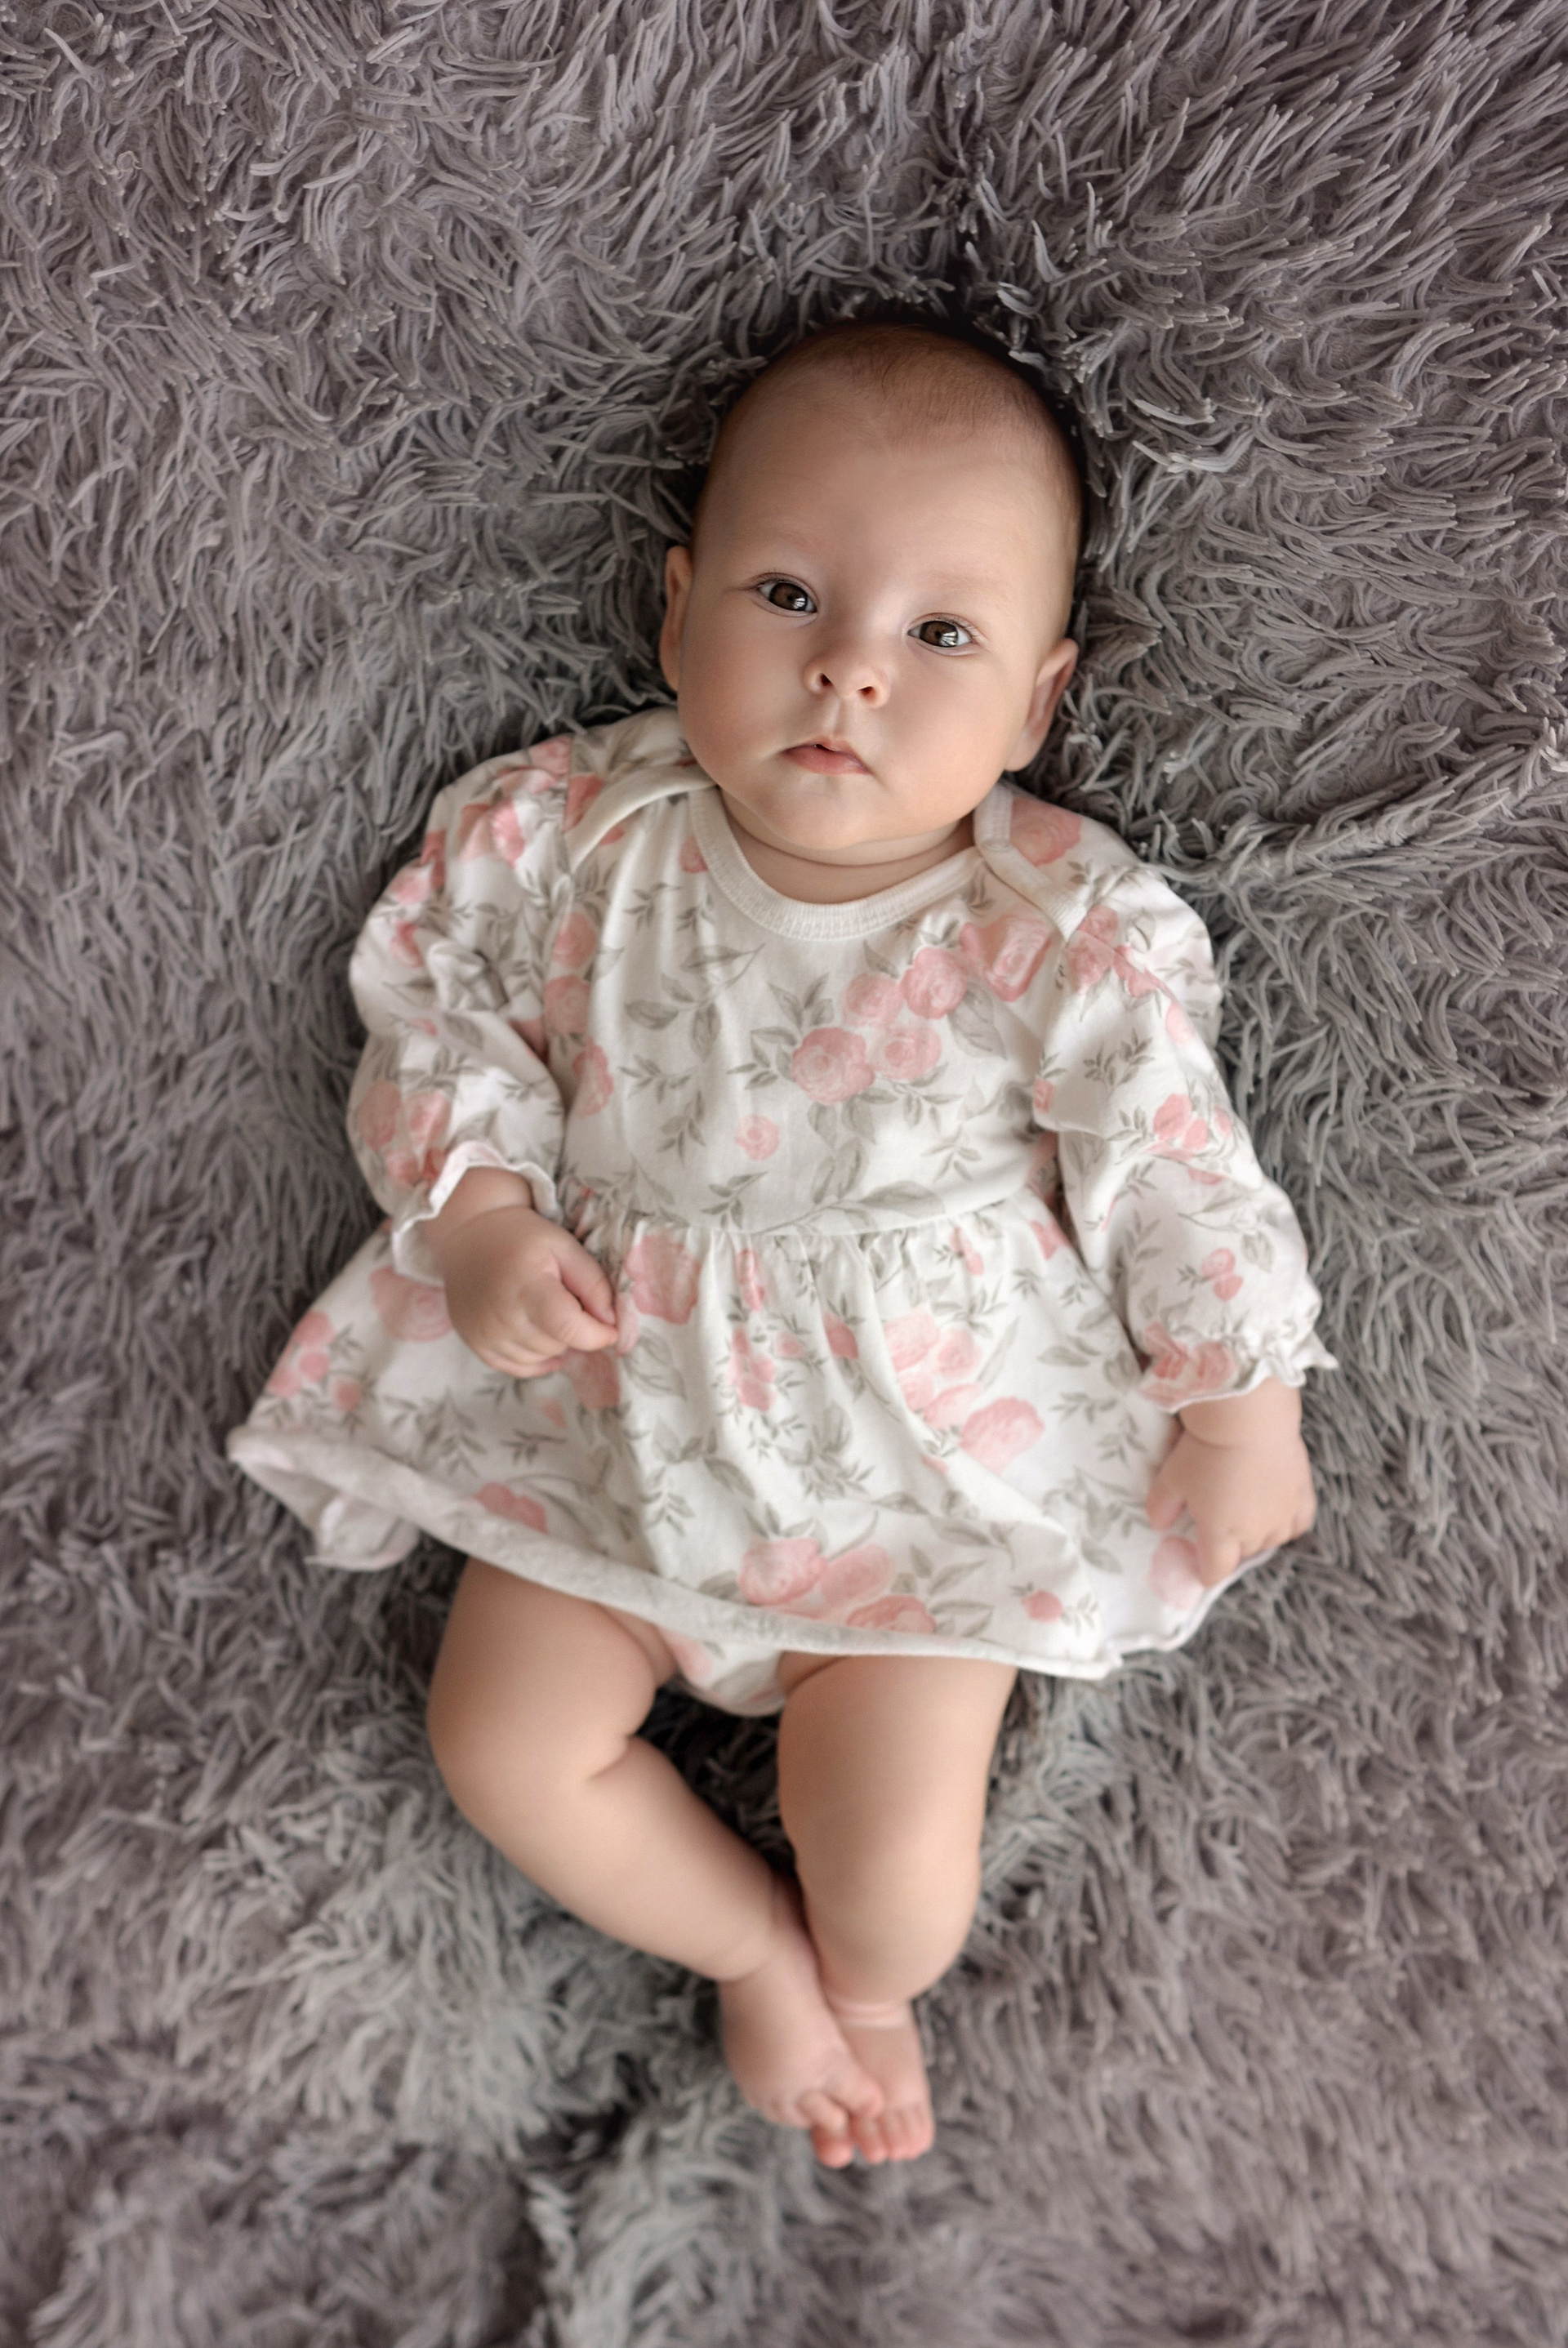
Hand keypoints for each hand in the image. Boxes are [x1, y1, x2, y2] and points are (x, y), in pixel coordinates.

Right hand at [425, 1171, 617, 1377]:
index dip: (598, 1334)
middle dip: (573, 1329)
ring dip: (553, 1341)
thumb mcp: (564, 1246)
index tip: (611, 1328)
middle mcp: (502, 1317)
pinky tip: (538, 1335)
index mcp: (527, 1288)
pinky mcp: (476, 1344)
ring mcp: (485, 1335)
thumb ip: (593, 1282)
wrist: (469, 1236)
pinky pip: (517, 1368)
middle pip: (558, 1345)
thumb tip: (611, 1321)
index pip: (569, 1329)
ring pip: (541, 1358)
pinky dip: (534, 1358)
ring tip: (545, 1309)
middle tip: (566, 1300)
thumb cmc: (522, 1237)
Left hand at [1146, 1377, 1315, 1586]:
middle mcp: (1255, 1533)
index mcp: (1220, 1535)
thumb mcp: (1171, 1479)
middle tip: (1217, 1529)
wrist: (1249, 1420)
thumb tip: (1158, 1526)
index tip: (1199, 1568)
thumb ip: (1161, 1507)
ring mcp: (1283, 1516)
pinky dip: (1288, 1524)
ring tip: (1246, 1517)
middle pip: (1242, 1554)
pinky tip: (1279, 1514)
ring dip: (1257, 1536)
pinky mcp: (1303, 1495)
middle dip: (1229, 1549)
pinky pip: (1300, 1522)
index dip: (1205, 1572)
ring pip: (1271, 1540)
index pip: (1215, 1570)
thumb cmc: (1205, 1451)